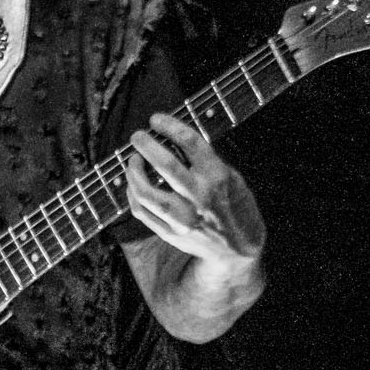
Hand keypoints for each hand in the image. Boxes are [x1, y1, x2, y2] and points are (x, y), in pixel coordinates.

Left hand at [124, 113, 265, 280]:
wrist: (237, 250)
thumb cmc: (235, 207)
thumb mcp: (232, 177)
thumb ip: (206, 161)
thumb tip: (173, 141)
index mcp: (217, 176)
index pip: (190, 142)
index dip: (169, 125)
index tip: (156, 119)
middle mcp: (199, 196)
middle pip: (164, 164)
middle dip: (145, 145)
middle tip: (137, 136)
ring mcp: (182, 217)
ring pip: (145, 191)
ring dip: (133, 171)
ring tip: (132, 160)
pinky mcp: (170, 233)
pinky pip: (141, 211)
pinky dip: (132, 194)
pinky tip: (133, 184)